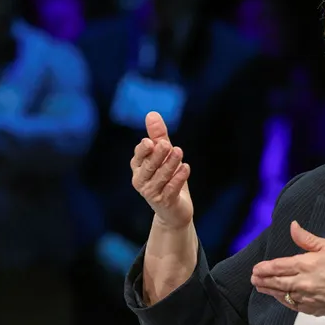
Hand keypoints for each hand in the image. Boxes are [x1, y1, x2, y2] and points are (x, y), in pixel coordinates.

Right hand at [131, 111, 192, 228]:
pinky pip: (170, 189)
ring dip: (170, 164)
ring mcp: (151, 193)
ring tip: (179, 152)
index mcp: (138, 167)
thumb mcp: (164, 156)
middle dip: (158, 155)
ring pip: (160, 177)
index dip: (144, 149)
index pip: (139, 155)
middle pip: (149, 166)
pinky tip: (186, 168)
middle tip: (168, 144)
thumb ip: (158, 136)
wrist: (174, 210)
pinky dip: (178, 179)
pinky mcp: (164, 202)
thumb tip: (152, 114)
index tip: (151, 142)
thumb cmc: (167, 179)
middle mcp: (141, 180)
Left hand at [251, 221, 324, 316]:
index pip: (279, 266)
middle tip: (253, 279)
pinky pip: (292, 305)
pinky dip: (283, 300)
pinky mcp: (312, 308)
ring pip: (282, 294)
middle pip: (276, 282)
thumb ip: (307, 238)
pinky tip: (279, 297)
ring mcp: (306, 297)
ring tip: (260, 287)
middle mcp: (302, 282)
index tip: (256, 268)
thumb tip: (293, 226)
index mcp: (306, 264)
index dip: (265, 268)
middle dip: (263, 280)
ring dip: (269, 291)